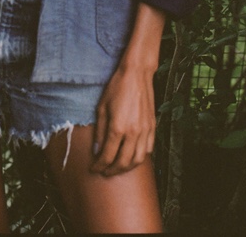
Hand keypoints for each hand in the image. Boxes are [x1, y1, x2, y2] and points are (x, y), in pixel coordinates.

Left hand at [91, 61, 156, 176]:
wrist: (136, 74)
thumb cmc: (116, 88)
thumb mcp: (101, 107)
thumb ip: (99, 131)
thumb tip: (97, 150)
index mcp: (117, 128)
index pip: (107, 156)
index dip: (99, 166)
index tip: (93, 169)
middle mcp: (133, 133)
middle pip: (123, 162)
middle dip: (111, 170)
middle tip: (103, 171)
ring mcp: (145, 131)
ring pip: (137, 160)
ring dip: (126, 167)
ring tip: (117, 167)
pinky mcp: (152, 127)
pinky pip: (148, 150)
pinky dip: (139, 157)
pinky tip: (131, 156)